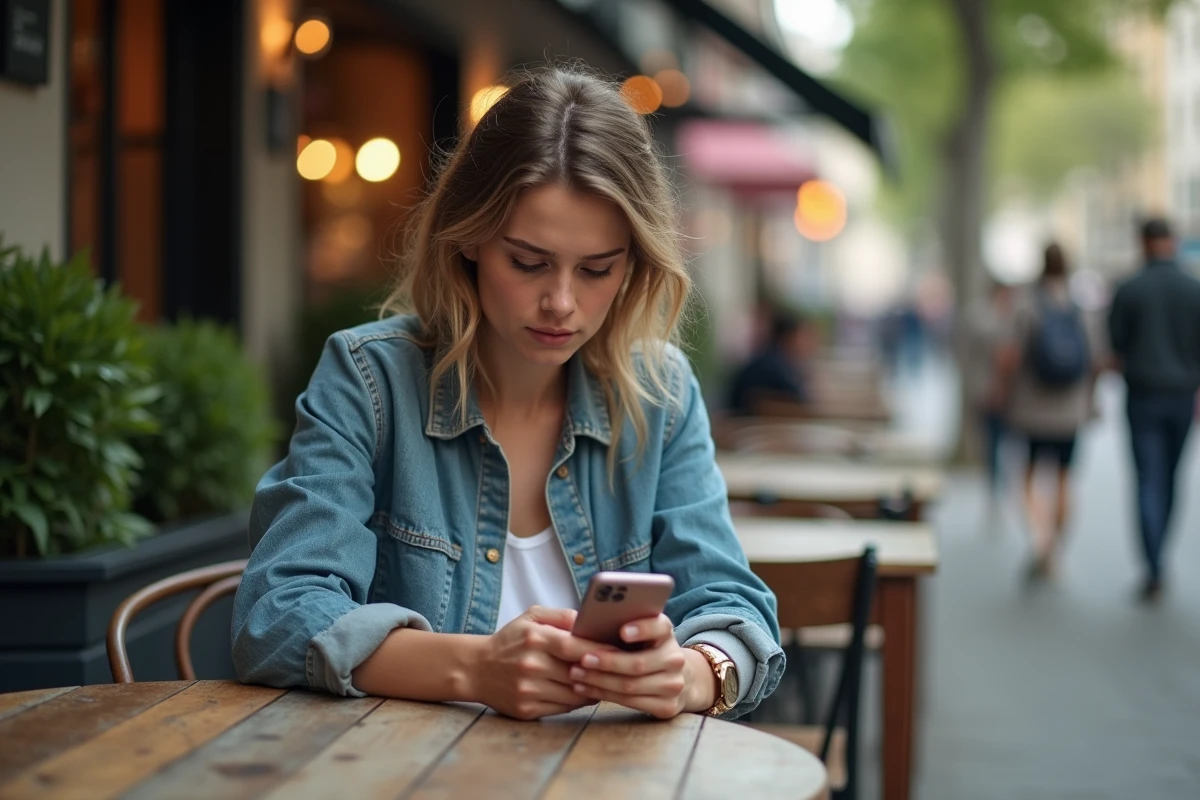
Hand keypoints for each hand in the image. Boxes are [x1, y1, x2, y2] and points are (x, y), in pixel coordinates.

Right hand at [474, 605, 613, 720]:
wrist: (475, 669)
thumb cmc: (510, 640)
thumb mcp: (530, 617)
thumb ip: (561, 616)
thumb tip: (590, 621)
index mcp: (535, 639)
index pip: (575, 646)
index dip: (601, 651)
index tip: (620, 652)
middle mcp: (531, 665)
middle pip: (578, 673)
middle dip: (600, 672)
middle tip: (618, 670)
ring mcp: (528, 690)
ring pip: (574, 694)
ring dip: (591, 689)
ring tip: (602, 681)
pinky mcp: (527, 709)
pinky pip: (563, 708)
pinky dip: (576, 701)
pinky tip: (581, 693)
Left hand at [567, 614, 717, 718]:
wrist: (682, 680)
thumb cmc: (648, 652)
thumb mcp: (644, 636)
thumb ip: (624, 628)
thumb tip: (584, 625)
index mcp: (667, 635)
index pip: (660, 627)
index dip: (642, 629)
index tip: (622, 631)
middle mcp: (674, 659)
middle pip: (637, 663)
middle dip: (606, 662)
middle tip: (581, 659)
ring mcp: (673, 685)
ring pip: (630, 685)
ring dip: (599, 681)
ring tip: (576, 674)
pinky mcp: (667, 706)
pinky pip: (630, 702)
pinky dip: (604, 695)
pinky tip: (586, 688)